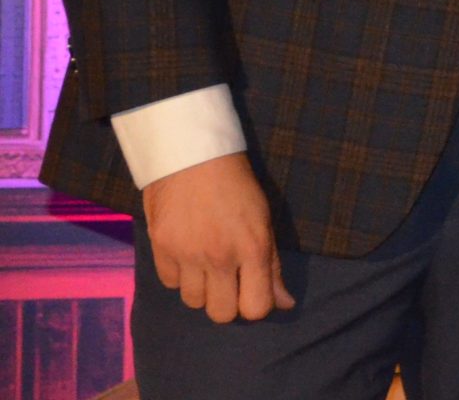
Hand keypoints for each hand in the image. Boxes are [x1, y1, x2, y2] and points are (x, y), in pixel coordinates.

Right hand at [141, 152, 294, 322]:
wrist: (193, 156)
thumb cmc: (237, 186)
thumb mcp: (264, 220)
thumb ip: (272, 265)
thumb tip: (284, 303)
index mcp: (253, 247)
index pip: (256, 308)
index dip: (256, 306)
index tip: (253, 292)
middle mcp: (220, 256)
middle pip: (221, 314)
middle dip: (227, 303)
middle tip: (229, 282)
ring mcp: (187, 254)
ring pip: (193, 302)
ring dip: (201, 289)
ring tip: (206, 264)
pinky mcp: (160, 248)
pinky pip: (170, 283)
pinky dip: (179, 275)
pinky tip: (186, 254)